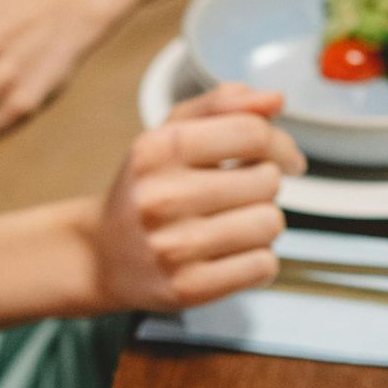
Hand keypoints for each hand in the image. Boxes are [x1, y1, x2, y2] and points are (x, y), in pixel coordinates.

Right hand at [91, 83, 302, 312]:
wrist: (100, 256)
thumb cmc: (146, 188)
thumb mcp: (169, 134)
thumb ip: (221, 106)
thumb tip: (275, 99)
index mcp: (158, 148)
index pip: (252, 133)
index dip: (281, 144)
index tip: (286, 159)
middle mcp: (162, 197)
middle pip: (267, 180)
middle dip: (263, 185)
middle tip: (238, 195)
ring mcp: (173, 246)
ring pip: (270, 224)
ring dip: (263, 223)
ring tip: (233, 224)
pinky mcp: (187, 288)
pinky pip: (263, 265)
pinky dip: (258, 260)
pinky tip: (231, 254)